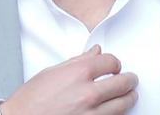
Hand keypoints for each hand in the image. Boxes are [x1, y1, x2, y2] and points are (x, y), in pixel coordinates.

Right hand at [0, 45, 137, 114]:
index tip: (115, 66)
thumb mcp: (52, 72)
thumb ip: (78, 61)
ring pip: (123, 104)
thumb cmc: (29, 101)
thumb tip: (95, 51)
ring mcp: (91, 114)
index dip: (115, 63)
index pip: (111, 62)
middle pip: (123, 82)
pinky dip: (115, 114)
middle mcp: (88, 93)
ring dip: (128, 98)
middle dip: (129, 80)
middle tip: (130, 80)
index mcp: (79, 73)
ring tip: (128, 96)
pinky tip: (113, 110)